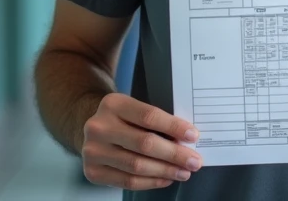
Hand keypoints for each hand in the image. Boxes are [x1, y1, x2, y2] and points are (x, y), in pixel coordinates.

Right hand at [81, 93, 202, 190]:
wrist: (94, 130)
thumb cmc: (122, 119)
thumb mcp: (134, 109)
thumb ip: (156, 120)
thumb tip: (186, 140)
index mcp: (113, 104)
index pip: (148, 116)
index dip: (173, 127)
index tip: (193, 136)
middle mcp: (99, 127)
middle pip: (144, 143)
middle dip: (174, 154)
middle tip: (194, 161)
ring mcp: (93, 151)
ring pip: (137, 166)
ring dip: (165, 171)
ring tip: (183, 172)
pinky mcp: (93, 172)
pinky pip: (127, 181)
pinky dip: (151, 181)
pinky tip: (166, 178)